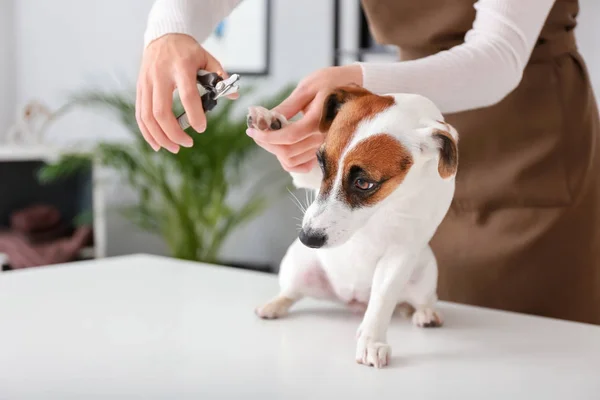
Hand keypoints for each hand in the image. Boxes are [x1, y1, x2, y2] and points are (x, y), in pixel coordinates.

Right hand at [136, 33, 237, 152]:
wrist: (164, 36)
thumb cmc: (188, 51)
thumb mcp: (207, 58)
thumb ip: (220, 76)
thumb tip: (234, 95)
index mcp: (181, 67)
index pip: (187, 95)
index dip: (194, 115)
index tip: (201, 128)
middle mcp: (160, 75)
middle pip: (161, 111)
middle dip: (174, 133)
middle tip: (187, 144)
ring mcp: (147, 82)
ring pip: (147, 116)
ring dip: (160, 137)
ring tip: (174, 148)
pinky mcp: (140, 88)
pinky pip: (140, 114)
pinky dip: (147, 132)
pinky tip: (157, 144)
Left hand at [246, 65, 362, 172]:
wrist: (356, 87)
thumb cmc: (332, 82)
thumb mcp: (308, 87)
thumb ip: (287, 106)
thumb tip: (266, 119)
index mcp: (319, 120)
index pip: (287, 137)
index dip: (265, 136)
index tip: (251, 130)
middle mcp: (323, 138)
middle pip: (286, 152)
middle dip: (266, 143)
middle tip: (257, 130)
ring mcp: (324, 146)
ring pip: (292, 161)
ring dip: (274, 150)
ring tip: (267, 135)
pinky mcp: (323, 150)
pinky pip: (301, 165)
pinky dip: (287, 159)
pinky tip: (281, 145)